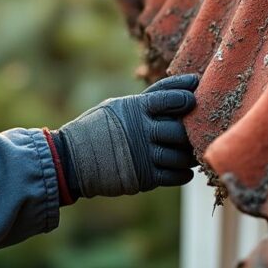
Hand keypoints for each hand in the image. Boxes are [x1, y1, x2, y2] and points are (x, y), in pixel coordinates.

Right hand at [52, 74, 198, 199]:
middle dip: (190, 131)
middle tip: (196, 131)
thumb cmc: (97, 128)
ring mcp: (143, 155)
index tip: (193, 98)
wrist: (72, 159)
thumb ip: (146, 101)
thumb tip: (179, 91)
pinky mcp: (143, 177)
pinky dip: (183, 173)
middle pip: (180, 130)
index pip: (170, 98)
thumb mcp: (117, 106)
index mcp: (135, 108)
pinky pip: (174, 176)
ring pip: (181, 155)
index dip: (185, 97)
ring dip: (189, 155)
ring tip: (189, 152)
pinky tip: (183, 169)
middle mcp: (141, 130)